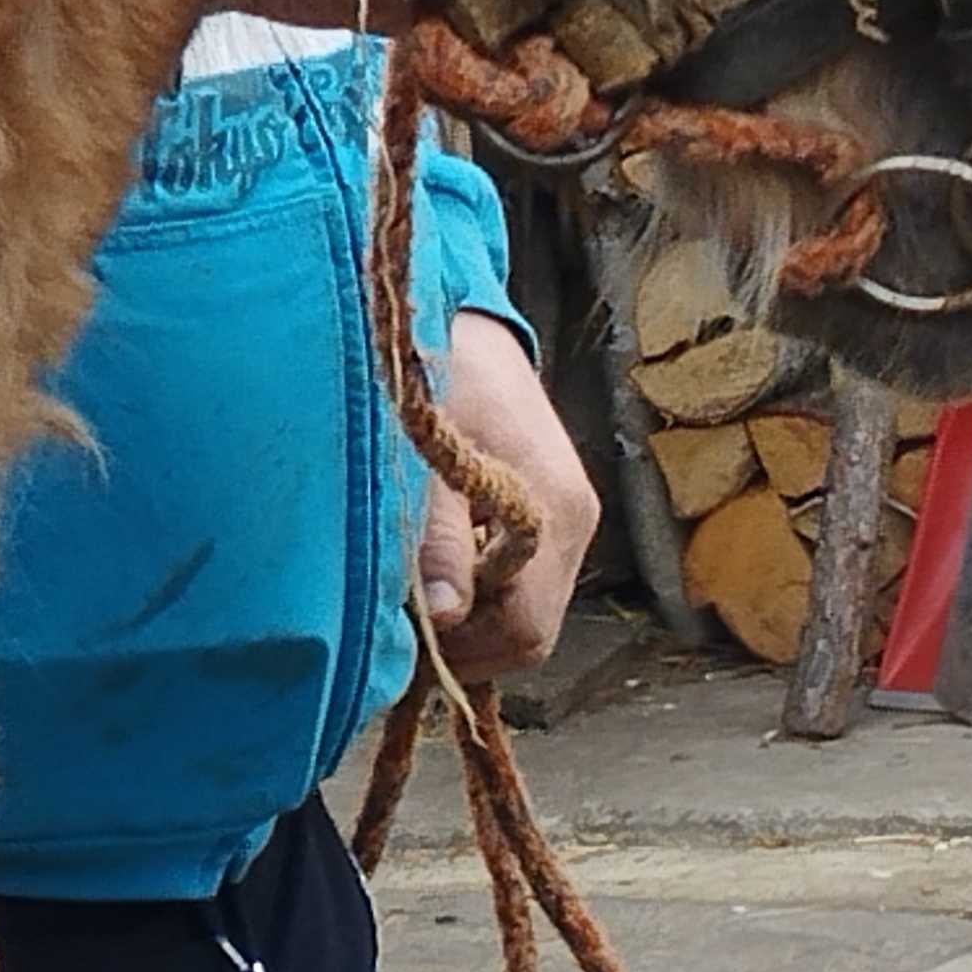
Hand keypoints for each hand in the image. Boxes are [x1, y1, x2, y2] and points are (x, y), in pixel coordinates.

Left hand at [416, 312, 599, 684]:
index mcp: (554, 510)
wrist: (460, 317)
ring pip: (524, 608)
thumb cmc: (438, 371)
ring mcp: (567, 516)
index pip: (527, 630)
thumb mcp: (427, 450)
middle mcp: (574, 522)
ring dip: (467, 614)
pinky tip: (429, 562)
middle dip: (464, 640)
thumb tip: (442, 615)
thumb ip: (435, 534)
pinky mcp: (549, 509)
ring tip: (407, 589)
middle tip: (396, 624)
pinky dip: (475, 586)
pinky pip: (519, 578)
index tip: (404, 648)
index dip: (466, 654)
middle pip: (529, 629)